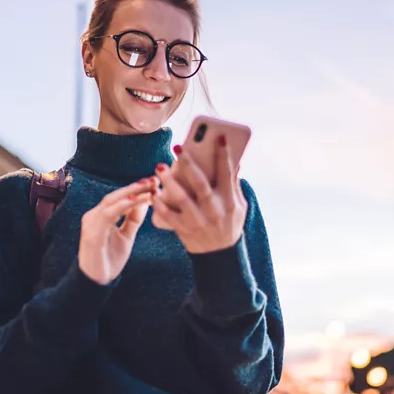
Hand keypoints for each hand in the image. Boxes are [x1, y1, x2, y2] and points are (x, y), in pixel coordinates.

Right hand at [78, 178, 154, 283]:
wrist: (97, 282)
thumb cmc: (109, 259)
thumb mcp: (126, 236)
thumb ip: (133, 219)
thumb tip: (145, 201)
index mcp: (101, 216)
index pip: (119, 197)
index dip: (136, 189)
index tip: (154, 183)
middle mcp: (94, 216)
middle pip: (116, 195)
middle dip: (136, 187)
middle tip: (154, 180)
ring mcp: (91, 223)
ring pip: (112, 201)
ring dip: (132, 193)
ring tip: (149, 188)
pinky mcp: (92, 233)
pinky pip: (109, 214)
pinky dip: (123, 206)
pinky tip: (137, 201)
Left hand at [152, 136, 246, 253]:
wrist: (220, 256)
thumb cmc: (230, 224)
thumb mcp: (239, 206)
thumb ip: (234, 184)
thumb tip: (236, 161)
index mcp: (229, 201)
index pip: (227, 174)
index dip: (224, 155)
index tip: (219, 137)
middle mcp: (214, 211)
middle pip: (201, 185)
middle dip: (190, 165)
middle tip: (178, 147)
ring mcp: (198, 221)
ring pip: (182, 199)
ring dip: (170, 182)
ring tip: (160, 166)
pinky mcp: (184, 230)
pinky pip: (168, 216)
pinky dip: (159, 204)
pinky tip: (153, 191)